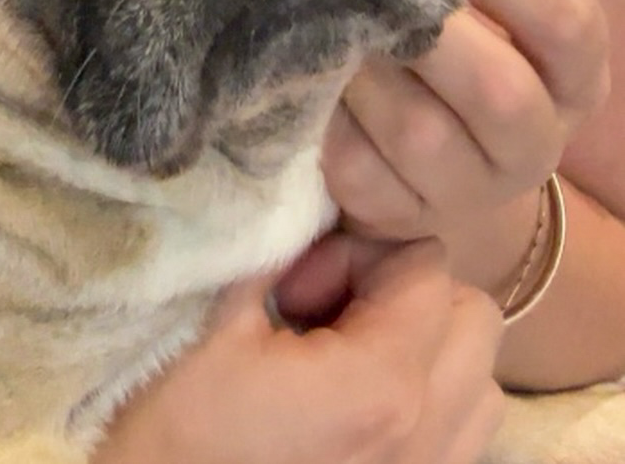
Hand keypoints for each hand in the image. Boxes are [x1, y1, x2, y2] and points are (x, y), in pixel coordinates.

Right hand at [97, 236, 502, 463]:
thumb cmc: (167, 434)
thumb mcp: (215, 321)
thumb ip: (278, 250)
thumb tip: (305, 205)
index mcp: (383, 388)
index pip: (429, 266)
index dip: (361, 253)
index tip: (298, 279)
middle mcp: (426, 442)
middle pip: (472, 319)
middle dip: (406, 297)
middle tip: (322, 311)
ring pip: (477, 384)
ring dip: (425, 354)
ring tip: (340, 361)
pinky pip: (458, 438)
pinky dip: (424, 407)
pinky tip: (346, 407)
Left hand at [321, 0, 608, 245]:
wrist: (441, 151)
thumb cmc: (459, 34)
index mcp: (573, 69)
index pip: (563, 19)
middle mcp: (537, 141)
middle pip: (498, 90)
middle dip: (427, 29)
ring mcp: (470, 191)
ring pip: (420, 136)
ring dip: (361, 67)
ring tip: (321, 14)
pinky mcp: (402, 217)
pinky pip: (360, 173)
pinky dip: (325, 119)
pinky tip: (304, 71)